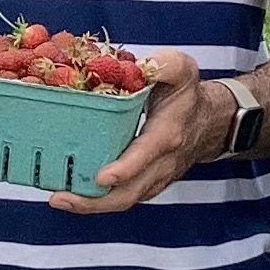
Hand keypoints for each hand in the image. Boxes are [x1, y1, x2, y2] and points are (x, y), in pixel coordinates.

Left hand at [65, 48, 235, 214]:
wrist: (211, 122)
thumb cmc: (188, 95)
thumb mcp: (181, 69)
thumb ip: (160, 64)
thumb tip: (132, 64)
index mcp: (168, 133)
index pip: (146, 155)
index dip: (125, 169)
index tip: (101, 178)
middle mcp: (162, 162)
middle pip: (130, 192)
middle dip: (95, 200)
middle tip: (60, 197)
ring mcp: (155, 177)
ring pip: (124, 200)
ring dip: (91, 205)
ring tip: (59, 199)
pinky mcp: (147, 184)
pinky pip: (123, 199)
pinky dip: (97, 202)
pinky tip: (72, 196)